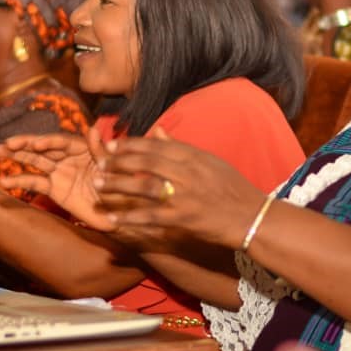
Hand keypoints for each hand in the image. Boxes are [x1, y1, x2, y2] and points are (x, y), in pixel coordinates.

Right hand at [0, 125, 114, 229]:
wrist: (123, 213)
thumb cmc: (123, 187)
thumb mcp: (114, 168)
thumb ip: (101, 152)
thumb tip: (92, 129)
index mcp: (83, 148)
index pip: (62, 142)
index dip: (48, 142)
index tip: (36, 144)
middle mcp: (69, 158)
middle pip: (43, 148)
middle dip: (23, 144)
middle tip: (3, 144)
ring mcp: (60, 173)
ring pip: (35, 161)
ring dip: (16, 156)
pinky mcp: (56, 190)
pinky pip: (36, 183)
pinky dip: (19, 181)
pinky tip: (3, 181)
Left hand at [94, 128, 265, 248]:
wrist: (253, 217)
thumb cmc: (234, 189)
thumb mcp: (211, 162)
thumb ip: (182, 148)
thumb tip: (158, 132)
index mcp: (195, 156)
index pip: (156, 146)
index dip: (131, 145)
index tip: (112, 145)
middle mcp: (188, 173)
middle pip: (146, 163)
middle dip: (119, 162)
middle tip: (100, 163)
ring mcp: (185, 196)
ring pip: (144, 186)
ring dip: (118, 185)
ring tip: (97, 185)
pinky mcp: (184, 218)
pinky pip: (150, 217)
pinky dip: (129, 217)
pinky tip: (111, 218)